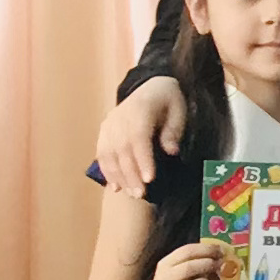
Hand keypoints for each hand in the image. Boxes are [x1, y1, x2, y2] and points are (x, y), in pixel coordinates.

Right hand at [94, 75, 189, 191]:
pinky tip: (114, 186)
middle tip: (140, 194)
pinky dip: (107, 171)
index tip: (149, 179)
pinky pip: (102, 153)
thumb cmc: (168, 100)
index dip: (142, 159)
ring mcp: (109, 124)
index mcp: (139, 109)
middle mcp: (119, 117)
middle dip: (130, 174)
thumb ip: (173, 130)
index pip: (138, 137)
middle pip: (122, 149)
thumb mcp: (178, 109)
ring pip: (109, 153)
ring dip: (118, 176)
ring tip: (130, 193)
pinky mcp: (104, 130)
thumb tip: (171, 151)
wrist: (151, 85)